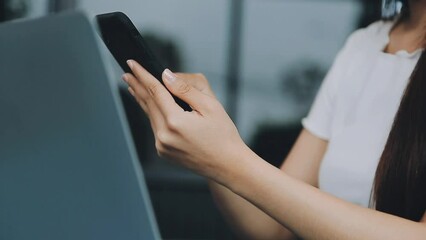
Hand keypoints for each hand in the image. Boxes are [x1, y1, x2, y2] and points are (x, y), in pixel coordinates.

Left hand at [122, 60, 246, 181]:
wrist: (228, 165)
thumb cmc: (223, 135)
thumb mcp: (210, 106)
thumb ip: (185, 89)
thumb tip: (167, 76)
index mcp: (175, 121)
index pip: (154, 91)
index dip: (142, 75)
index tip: (132, 63)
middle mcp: (164, 135)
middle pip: (147, 103)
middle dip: (137, 86)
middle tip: (127, 73)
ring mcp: (162, 146)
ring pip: (150, 116)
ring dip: (142, 100)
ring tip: (133, 87)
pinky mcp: (164, 152)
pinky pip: (155, 128)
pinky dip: (152, 114)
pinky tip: (150, 107)